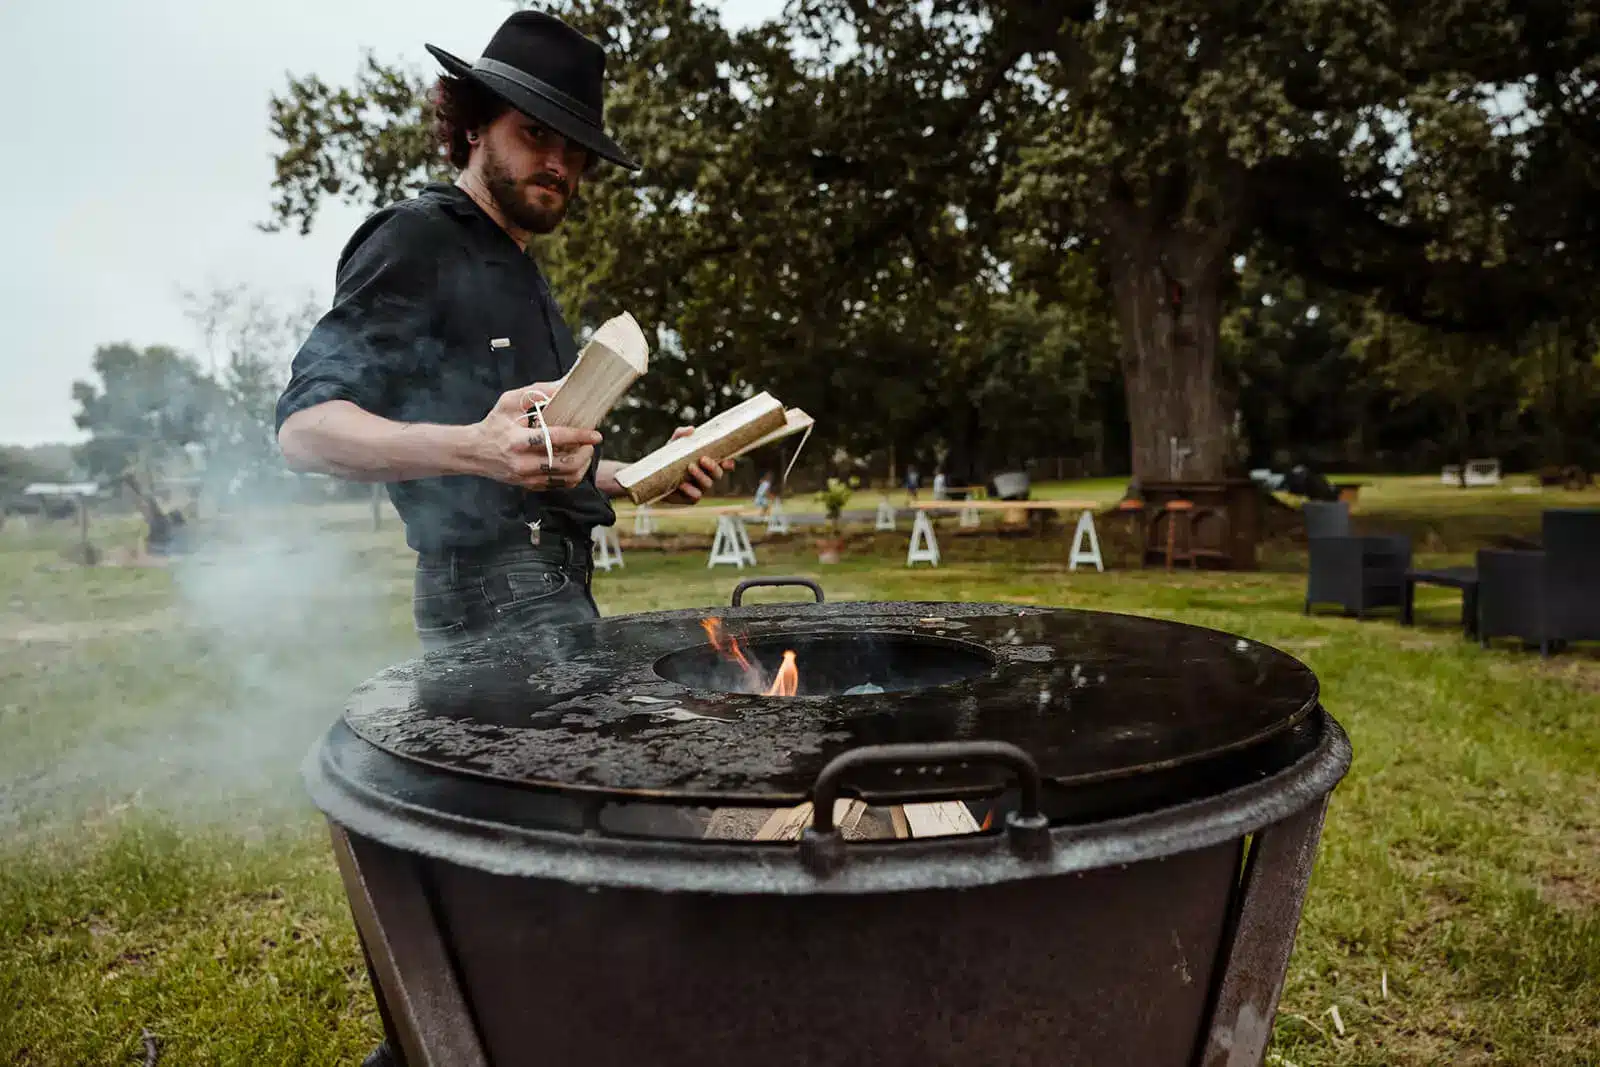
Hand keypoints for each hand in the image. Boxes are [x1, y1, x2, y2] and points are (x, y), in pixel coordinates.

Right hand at [471, 384, 601, 490]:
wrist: (473, 452)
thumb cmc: (493, 424)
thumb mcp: (508, 402)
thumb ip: (536, 393)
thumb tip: (564, 385)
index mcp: (517, 440)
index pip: (556, 439)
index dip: (579, 436)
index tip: (595, 434)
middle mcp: (522, 463)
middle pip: (566, 464)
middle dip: (585, 454)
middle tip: (591, 443)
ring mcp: (526, 478)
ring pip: (566, 478)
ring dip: (583, 466)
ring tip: (585, 452)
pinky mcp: (529, 486)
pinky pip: (559, 485)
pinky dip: (573, 475)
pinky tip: (575, 463)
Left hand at [661, 425, 735, 504]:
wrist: (654, 476)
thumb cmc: (669, 458)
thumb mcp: (674, 444)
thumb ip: (681, 434)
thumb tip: (691, 429)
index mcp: (708, 464)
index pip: (724, 465)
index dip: (729, 464)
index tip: (727, 461)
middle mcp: (707, 476)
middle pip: (718, 474)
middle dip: (713, 467)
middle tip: (702, 459)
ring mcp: (699, 488)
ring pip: (708, 484)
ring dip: (701, 476)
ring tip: (690, 467)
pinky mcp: (690, 498)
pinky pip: (695, 496)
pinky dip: (690, 490)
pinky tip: (682, 484)